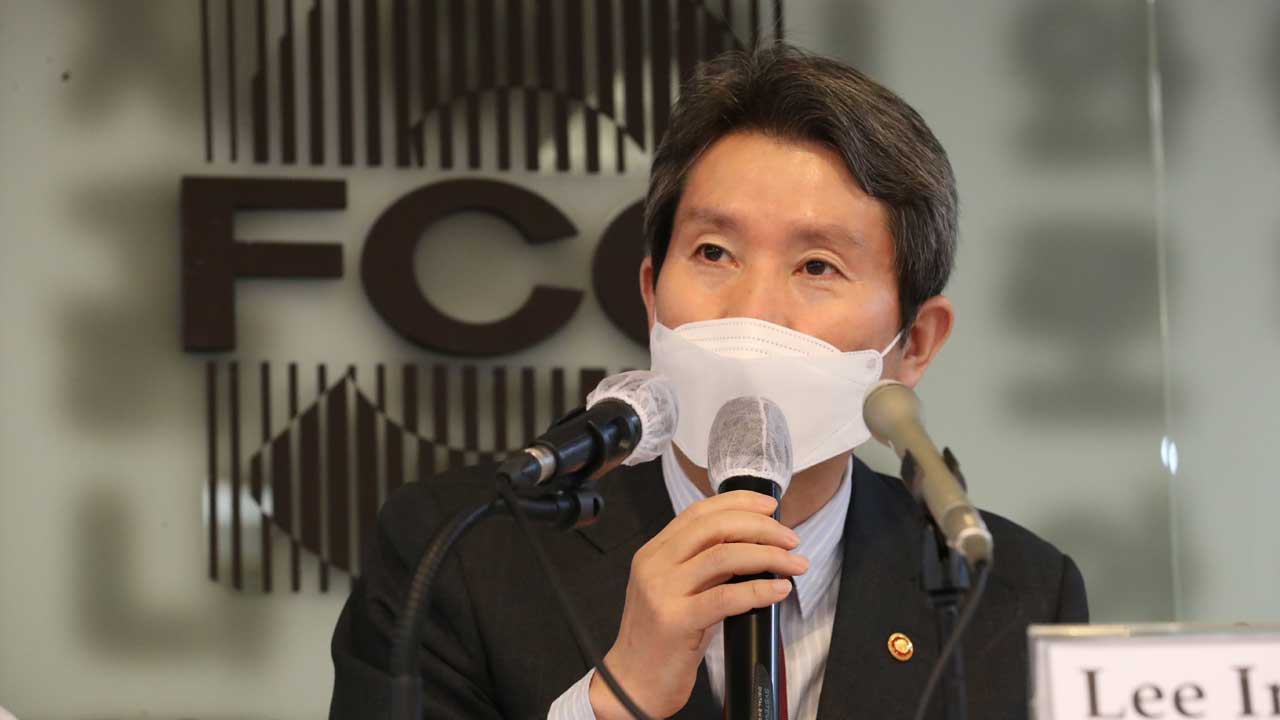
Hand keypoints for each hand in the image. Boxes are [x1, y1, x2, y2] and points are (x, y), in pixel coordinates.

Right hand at [588, 490, 807, 718]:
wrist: (632, 683)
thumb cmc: (662, 640)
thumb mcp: (678, 592)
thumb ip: (703, 566)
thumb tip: (752, 547)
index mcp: (654, 552)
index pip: (698, 512)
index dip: (738, 503)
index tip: (770, 506)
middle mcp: (655, 565)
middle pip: (715, 527)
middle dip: (761, 527)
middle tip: (791, 539)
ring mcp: (663, 592)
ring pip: (724, 556)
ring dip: (768, 555)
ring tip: (794, 564)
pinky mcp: (676, 621)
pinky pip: (726, 597)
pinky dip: (759, 589)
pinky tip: (779, 590)